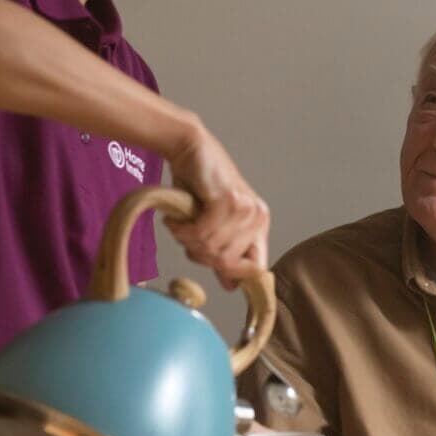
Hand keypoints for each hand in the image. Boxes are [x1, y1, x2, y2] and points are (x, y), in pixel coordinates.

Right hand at [162, 122, 268, 287]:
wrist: (190, 149)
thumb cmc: (199, 186)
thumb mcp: (214, 223)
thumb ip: (224, 252)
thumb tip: (231, 286)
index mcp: (259, 225)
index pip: (256, 269)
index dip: (233, 275)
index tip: (211, 266)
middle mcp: (258, 217)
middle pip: (227, 263)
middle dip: (200, 255)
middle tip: (186, 236)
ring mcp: (245, 208)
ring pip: (212, 249)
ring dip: (187, 240)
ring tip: (180, 224)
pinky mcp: (227, 200)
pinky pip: (202, 234)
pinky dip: (182, 230)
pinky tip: (175, 219)